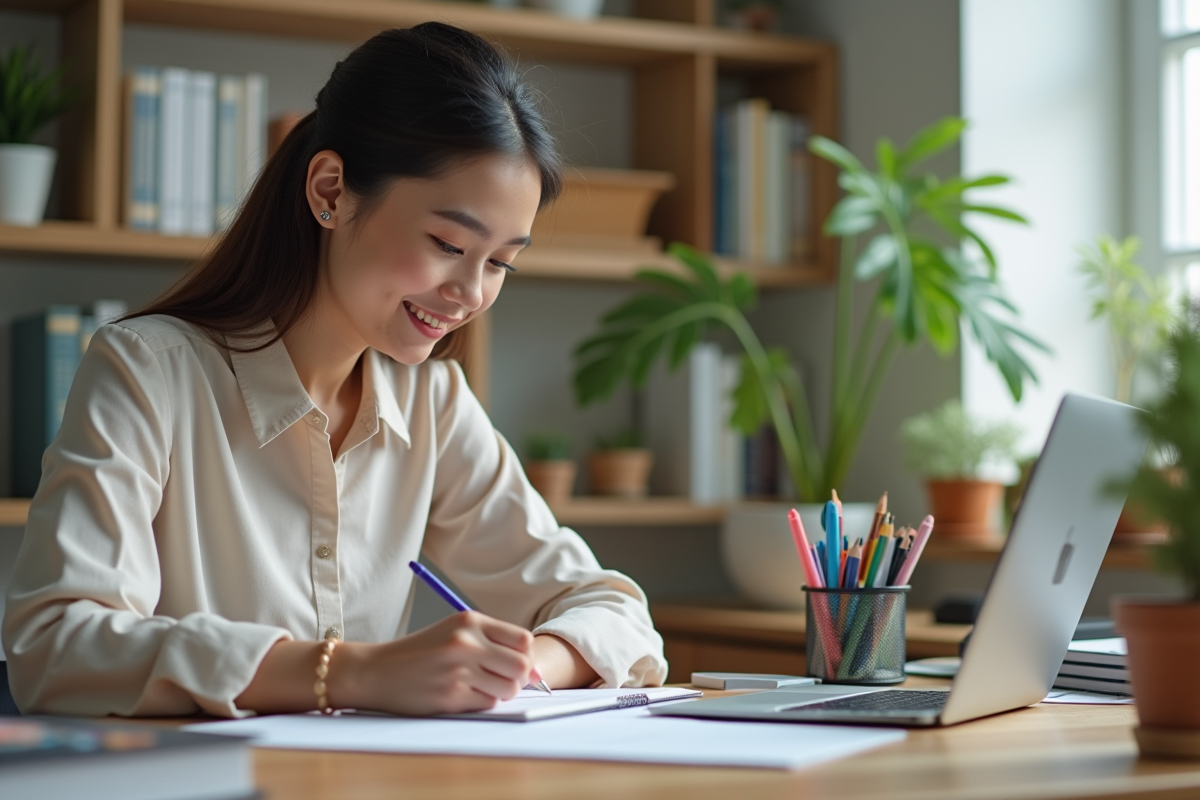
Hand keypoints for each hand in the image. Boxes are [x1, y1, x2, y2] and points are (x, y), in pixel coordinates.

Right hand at [332, 611, 534, 715]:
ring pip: (508, 689)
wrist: (376, 671)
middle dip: (518, 678)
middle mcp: (466, 642)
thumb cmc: (419, 653)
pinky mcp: (450, 696)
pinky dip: (481, 702)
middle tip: (501, 680)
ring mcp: (458, 670)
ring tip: (479, 687)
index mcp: (470, 621)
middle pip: (522, 666)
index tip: (515, 664)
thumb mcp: (454, 632)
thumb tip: (535, 672)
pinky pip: (487, 704)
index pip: (523, 639)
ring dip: (500, 692)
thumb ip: (493, 644)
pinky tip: (461, 694)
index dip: (525, 655)